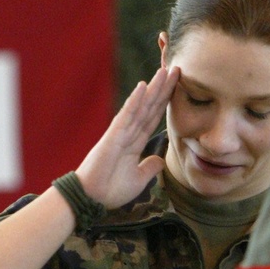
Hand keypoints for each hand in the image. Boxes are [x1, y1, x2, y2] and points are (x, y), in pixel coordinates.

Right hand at [73, 65, 178, 208]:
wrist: (92, 199)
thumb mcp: (137, 180)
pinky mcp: (112, 136)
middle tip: (177, 69)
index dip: (166, 102)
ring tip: (165, 71)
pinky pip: (126, 115)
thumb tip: (161, 161)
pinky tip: (143, 86)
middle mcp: (128, 134)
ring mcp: (120, 133)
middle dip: (164, 89)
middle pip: (150, 107)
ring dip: (153, 89)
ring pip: (141, 107)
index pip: (153, 118)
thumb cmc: (110, 191)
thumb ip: (149, 168)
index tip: (177, 87)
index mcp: (135, 144)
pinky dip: (135, 100)